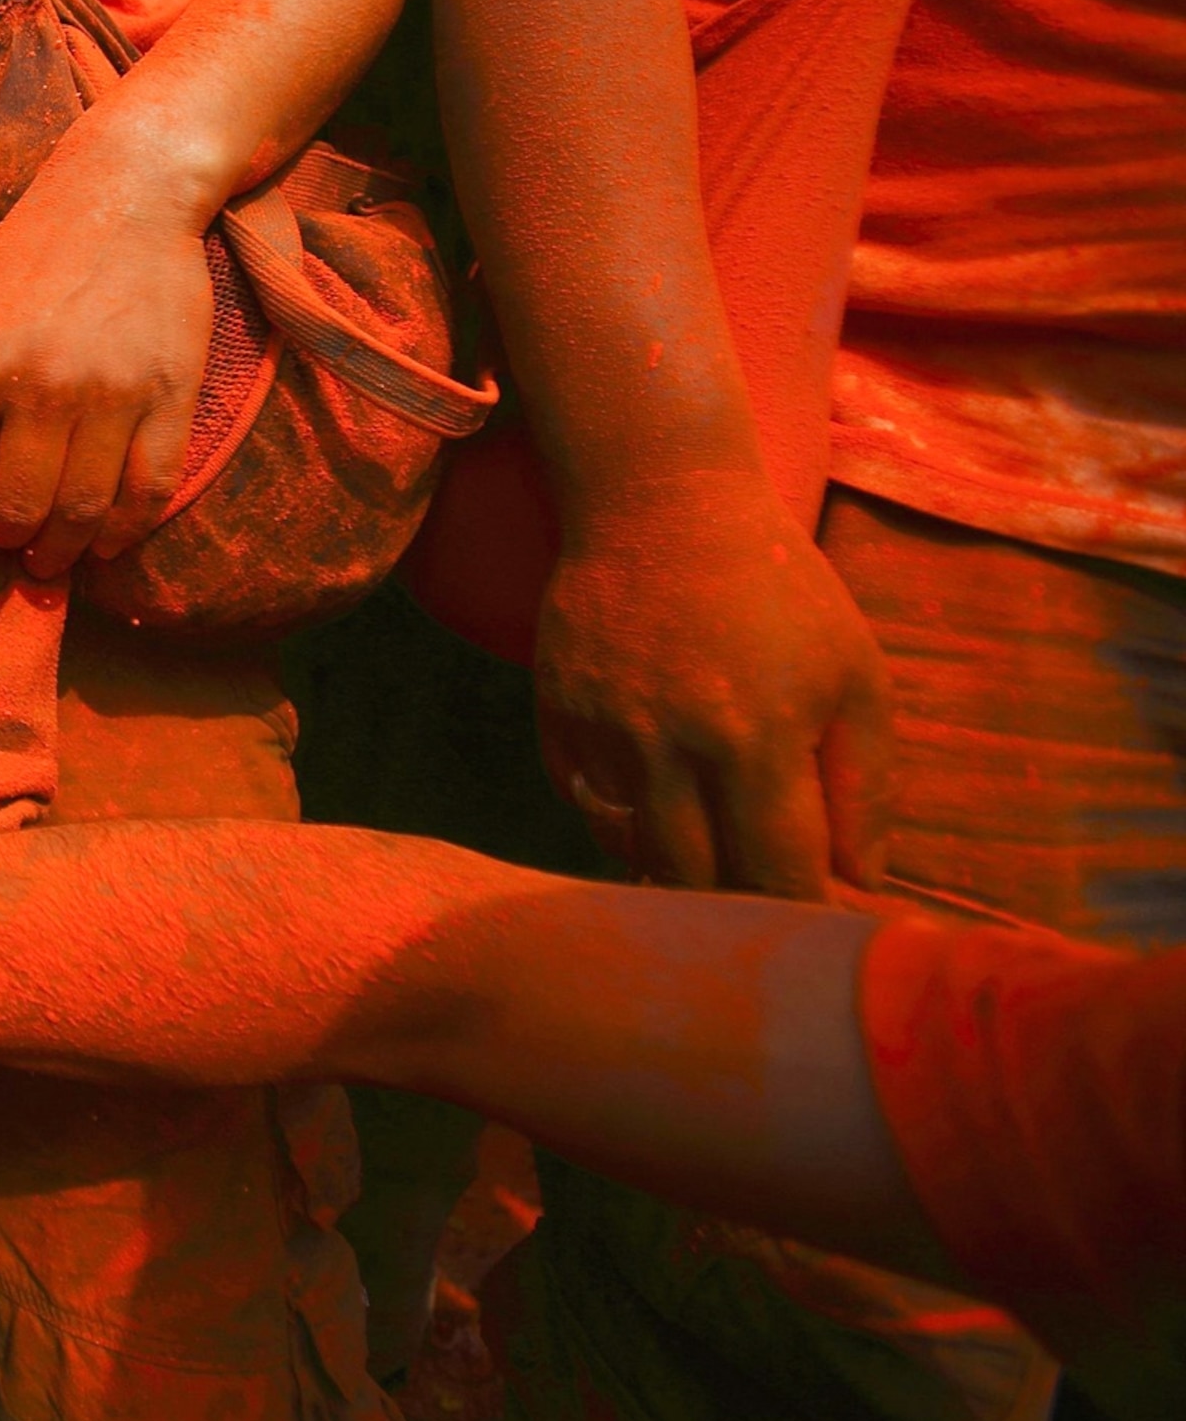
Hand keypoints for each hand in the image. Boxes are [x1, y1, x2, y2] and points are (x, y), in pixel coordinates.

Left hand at [0, 105, 219, 576]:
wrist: (128, 193)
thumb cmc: (41, 247)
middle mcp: (45, 387)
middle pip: (20, 504)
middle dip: (7, 538)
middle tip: (7, 545)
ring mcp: (114, 397)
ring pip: (83, 510)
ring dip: (62, 550)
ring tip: (50, 560)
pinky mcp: (171, 397)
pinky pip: (148, 489)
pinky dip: (125, 530)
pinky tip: (107, 542)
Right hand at [535, 469, 891, 896]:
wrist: (660, 502)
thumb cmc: (780, 588)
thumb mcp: (854, 676)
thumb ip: (864, 789)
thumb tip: (860, 885)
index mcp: (755, 740)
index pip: (779, 876)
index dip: (807, 911)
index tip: (824, 919)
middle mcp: (667, 748)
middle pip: (696, 883)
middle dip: (739, 899)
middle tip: (768, 888)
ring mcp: (601, 735)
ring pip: (631, 853)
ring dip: (675, 868)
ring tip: (713, 854)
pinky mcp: (556, 717)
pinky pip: (586, 807)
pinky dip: (622, 822)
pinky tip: (657, 800)